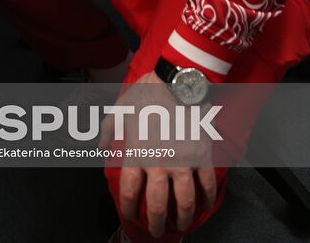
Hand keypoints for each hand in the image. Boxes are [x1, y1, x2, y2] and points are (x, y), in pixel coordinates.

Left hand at [103, 72, 216, 238]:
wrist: (177, 81)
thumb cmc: (147, 93)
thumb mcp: (120, 109)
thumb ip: (108, 129)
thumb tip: (101, 144)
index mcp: (138, 155)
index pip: (130, 194)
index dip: (130, 210)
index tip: (132, 215)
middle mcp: (160, 165)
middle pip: (158, 207)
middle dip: (157, 224)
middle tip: (157, 231)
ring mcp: (183, 163)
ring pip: (185, 203)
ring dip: (184, 219)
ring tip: (182, 225)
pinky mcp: (202, 156)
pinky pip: (207, 185)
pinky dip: (208, 200)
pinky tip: (205, 206)